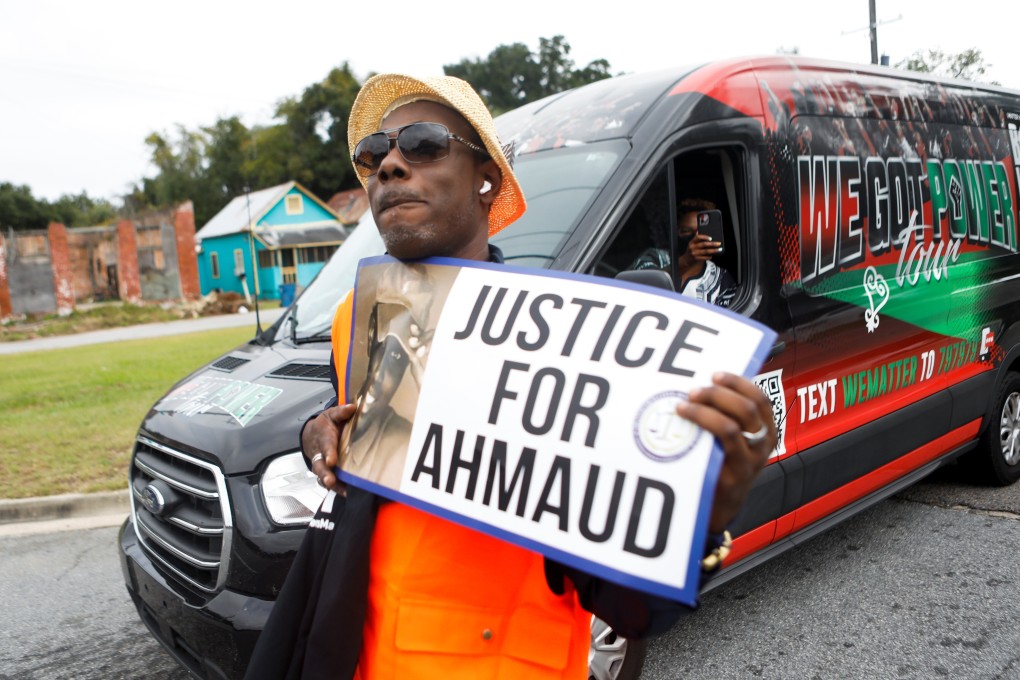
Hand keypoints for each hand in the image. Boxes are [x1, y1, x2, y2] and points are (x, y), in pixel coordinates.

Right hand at [302, 403, 356, 492]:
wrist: (312, 435)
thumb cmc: (325, 425)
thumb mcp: (331, 415)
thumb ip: (340, 412)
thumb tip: (352, 407)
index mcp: (324, 439)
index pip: (326, 446)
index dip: (329, 453)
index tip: (332, 460)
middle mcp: (321, 455)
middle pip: (321, 466)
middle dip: (325, 474)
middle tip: (330, 481)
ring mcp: (323, 465)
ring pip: (324, 477)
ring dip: (332, 485)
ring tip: (343, 492)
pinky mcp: (327, 472)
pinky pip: (330, 483)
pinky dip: (337, 489)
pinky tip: (348, 494)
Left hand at [676, 372, 776, 532]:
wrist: (721, 507)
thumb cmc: (724, 464)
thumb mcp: (736, 439)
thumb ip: (728, 415)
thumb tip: (703, 383)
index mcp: (766, 431)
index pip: (760, 399)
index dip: (738, 383)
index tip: (716, 375)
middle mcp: (761, 446)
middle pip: (745, 409)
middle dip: (717, 395)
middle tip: (694, 391)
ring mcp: (746, 464)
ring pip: (729, 428)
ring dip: (703, 412)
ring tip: (683, 406)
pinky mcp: (729, 479)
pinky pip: (713, 451)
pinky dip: (697, 433)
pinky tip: (682, 427)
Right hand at [685, 234, 721, 262]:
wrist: (686, 260)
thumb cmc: (691, 250)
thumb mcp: (692, 243)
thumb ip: (696, 238)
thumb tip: (698, 230)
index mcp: (691, 242)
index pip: (698, 237)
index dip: (705, 237)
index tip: (711, 238)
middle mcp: (692, 247)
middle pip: (704, 244)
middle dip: (713, 244)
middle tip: (719, 243)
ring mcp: (694, 253)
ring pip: (706, 251)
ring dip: (714, 250)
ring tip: (719, 249)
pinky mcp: (696, 259)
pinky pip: (704, 257)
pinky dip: (709, 256)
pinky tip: (713, 255)